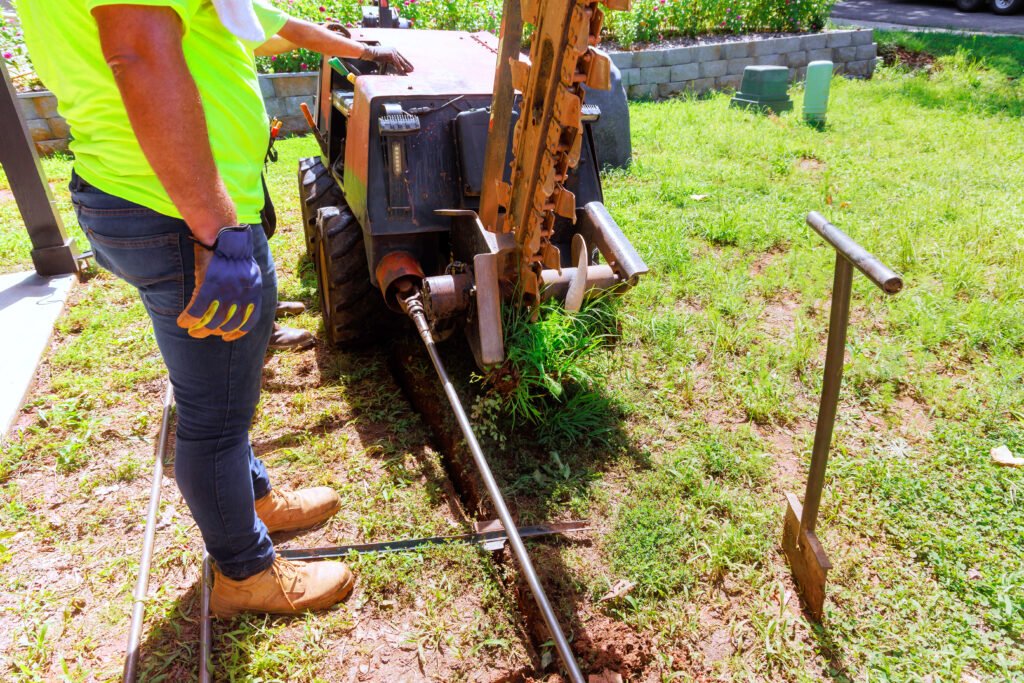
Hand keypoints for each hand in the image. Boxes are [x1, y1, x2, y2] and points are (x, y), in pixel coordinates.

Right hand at [177, 226, 261, 340]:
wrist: (223, 234)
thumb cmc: (232, 253)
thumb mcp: (248, 273)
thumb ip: (245, 291)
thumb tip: (239, 307)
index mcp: (253, 292)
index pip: (249, 322)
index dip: (237, 333)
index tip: (226, 337)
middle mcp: (242, 295)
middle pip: (227, 324)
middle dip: (213, 332)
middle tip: (201, 333)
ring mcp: (226, 291)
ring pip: (212, 321)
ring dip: (199, 330)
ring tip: (192, 330)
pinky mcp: (209, 286)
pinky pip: (197, 311)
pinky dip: (188, 319)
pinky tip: (182, 321)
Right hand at [360, 45, 412, 73]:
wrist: (368, 52)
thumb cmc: (374, 56)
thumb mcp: (384, 59)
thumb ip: (389, 62)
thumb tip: (392, 67)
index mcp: (392, 50)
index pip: (400, 57)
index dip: (405, 62)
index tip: (409, 66)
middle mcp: (394, 49)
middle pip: (402, 59)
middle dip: (407, 64)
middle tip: (412, 69)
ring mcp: (393, 51)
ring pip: (400, 61)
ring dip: (405, 67)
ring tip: (409, 72)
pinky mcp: (391, 54)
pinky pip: (396, 63)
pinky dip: (400, 68)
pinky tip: (403, 72)